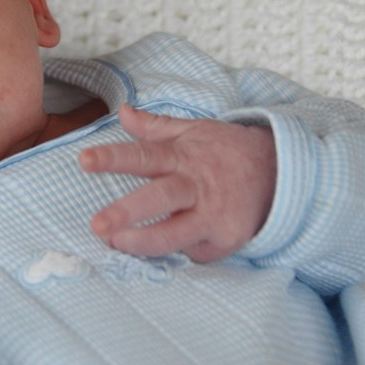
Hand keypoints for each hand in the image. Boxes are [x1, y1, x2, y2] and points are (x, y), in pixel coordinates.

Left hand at [80, 105, 275, 262]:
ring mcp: (214, 214)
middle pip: (158, 198)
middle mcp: (197, 185)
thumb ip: (156, 127)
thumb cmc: (226, 152)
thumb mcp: (194, 131)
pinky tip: (169, 246)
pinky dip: (178, 251)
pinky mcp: (227, 239)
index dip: (113, 158)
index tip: (84, 160)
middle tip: (97, 225)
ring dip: (143, 242)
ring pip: (174, 234)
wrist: (280, 172)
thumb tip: (123, 112)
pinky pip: (194, 252)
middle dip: (126, 212)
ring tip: (116, 244)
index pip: (144, 155)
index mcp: (184, 156)